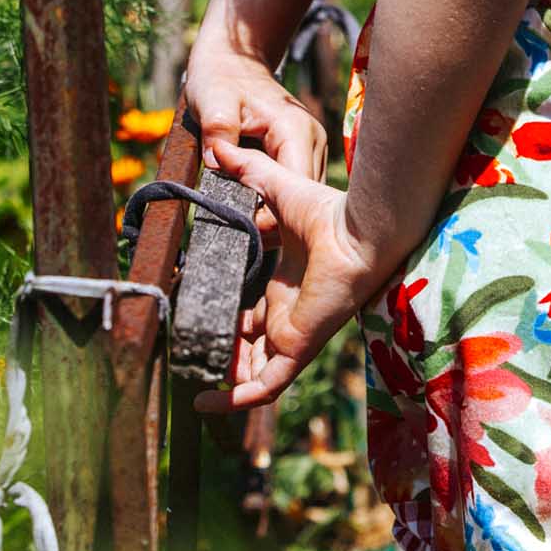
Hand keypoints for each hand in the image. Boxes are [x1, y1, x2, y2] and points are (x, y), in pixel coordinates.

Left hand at [182, 41, 326, 241]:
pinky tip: (256, 210)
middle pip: (304, 198)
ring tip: (247, 226)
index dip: (274, 214)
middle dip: (277, 219)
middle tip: (243, 234)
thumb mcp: (212, 102)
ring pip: (303, 198)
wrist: (232, 60)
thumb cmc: (220, 79)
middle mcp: (313, 140)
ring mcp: (312, 148)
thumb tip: (217, 167)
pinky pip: (297, 189)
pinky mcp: (305, 155)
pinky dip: (279, 203)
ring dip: (279, 214)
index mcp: (295, 129)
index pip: (295, 187)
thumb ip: (218, 135)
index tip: (245, 229)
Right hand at [191, 140, 388, 413]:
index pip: (252, 310)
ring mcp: (292, 335)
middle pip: (251, 345)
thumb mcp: (276, 190)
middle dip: (224, 352)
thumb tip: (220, 147)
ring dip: (226, 378)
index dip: (226, 316)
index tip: (197, 312)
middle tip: (192, 350)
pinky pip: (264, 387)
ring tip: (194, 378)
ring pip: (254, 372)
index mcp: (285, 282)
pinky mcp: (296, 350)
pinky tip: (206, 403)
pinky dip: (235, 400)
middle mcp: (288, 313)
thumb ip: (249, 171)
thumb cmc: (328, 211)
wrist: (358, 234)